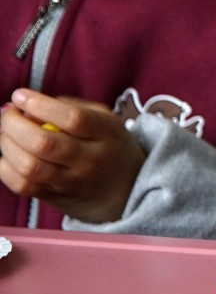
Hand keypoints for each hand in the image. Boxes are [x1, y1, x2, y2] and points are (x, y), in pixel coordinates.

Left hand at [0, 90, 145, 223]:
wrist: (126, 190)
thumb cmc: (109, 147)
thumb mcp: (107, 121)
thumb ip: (75, 107)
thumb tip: (32, 104)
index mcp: (106, 134)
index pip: (73, 119)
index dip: (41, 105)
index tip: (20, 95)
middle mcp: (89, 160)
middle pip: (44, 144)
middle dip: (14, 125)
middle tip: (7, 114)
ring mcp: (71, 182)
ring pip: (29, 166)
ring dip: (7, 145)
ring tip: (6, 133)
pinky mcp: (54, 197)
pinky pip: (22, 185)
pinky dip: (5, 168)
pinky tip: (8, 155)